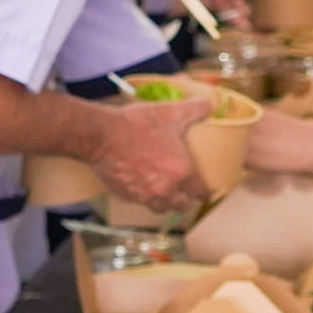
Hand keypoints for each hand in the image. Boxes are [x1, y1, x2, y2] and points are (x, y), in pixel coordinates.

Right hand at [91, 95, 211, 209]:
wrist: (102, 136)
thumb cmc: (137, 124)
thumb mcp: (170, 112)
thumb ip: (194, 109)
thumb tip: (210, 104)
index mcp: (181, 172)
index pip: (200, 193)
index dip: (203, 192)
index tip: (203, 190)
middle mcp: (165, 189)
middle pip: (182, 206)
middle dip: (186, 200)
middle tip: (185, 192)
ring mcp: (145, 195)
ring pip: (162, 208)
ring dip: (166, 203)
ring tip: (166, 193)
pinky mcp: (127, 195)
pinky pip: (141, 203)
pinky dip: (145, 198)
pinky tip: (143, 186)